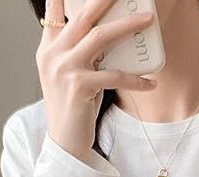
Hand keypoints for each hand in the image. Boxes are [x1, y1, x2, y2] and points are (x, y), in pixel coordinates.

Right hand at [36, 0, 158, 163]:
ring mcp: (65, 69)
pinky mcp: (79, 86)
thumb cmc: (72, 108)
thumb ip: (79, 53)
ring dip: (127, 26)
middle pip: (82, 15)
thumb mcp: (70, 75)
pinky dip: (136, 79)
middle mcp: (53, 54)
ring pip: (100, 36)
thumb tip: (108, 34)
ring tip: (147, 21)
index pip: (54, 11)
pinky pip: (115, 75)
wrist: (64, 142)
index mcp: (48, 49)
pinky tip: (150, 82)